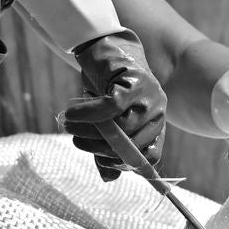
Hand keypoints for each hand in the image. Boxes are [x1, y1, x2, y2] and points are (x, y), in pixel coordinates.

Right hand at [62, 29, 168, 179]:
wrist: (102, 49)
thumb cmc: (104, 88)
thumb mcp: (106, 122)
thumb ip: (108, 148)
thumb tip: (110, 179)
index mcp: (156, 124)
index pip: (152, 156)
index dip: (127, 164)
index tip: (101, 160)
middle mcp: (158, 111)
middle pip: (132, 145)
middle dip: (99, 147)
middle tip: (76, 139)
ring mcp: (150, 96)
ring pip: (121, 128)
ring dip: (89, 130)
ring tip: (70, 124)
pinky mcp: (135, 81)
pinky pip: (110, 107)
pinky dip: (87, 113)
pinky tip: (71, 112)